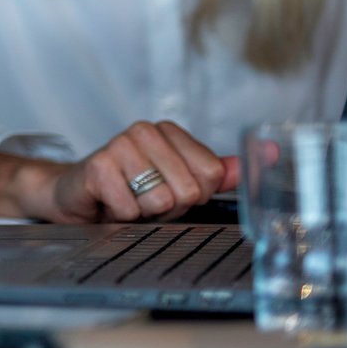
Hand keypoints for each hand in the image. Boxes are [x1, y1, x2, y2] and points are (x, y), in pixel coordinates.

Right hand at [0, 120, 240, 222]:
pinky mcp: (97, 166)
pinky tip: (109, 204)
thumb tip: (270, 151)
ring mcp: (119, 144)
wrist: (76, 195)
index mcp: (170, 131)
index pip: (213, 174)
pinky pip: (131, 209)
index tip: (170, 191)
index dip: (195, 195)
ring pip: (161, 201)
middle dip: (169, 207)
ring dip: (144, 213)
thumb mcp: (179, 182)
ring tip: (127, 201)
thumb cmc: (131, 189)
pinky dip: (121, 217)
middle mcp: (145, 130)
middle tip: (145, 200)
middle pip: (189, 190)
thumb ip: (220, 171)